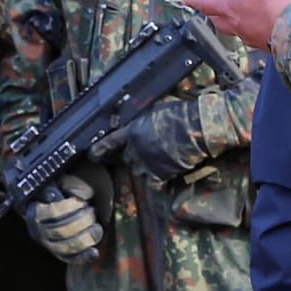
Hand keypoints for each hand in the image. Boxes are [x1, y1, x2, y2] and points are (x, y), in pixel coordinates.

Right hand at [24, 174, 101, 261]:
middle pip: (61, 231)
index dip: (71, 207)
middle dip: (82, 221)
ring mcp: (47, 244)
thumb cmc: (65, 191)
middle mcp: (38, 231)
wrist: (60, 202)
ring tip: (96, 227)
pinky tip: (94, 252)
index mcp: (36, 212)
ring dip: (85, 237)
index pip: (53, 212)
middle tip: (92, 211)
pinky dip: (83, 256)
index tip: (82, 202)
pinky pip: (69, 258)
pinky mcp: (59, 254)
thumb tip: (64, 197)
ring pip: (66, 247)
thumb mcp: (65, 183)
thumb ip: (66, 187)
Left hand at [90, 97, 206, 184]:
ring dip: (147, 165)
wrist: (198, 129)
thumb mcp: (158, 110)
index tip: (92, 154)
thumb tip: (144, 121)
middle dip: (133, 155)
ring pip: (140, 169)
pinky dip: (159, 176)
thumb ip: (146, 119)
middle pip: (128, 157)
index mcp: (133, 131)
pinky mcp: (160, 175)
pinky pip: (154, 180)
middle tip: (147, 150)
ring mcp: (147, 164)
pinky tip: (169, 167)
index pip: (111, 142)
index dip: (100, 149)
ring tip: (161, 156)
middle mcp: (136, 150)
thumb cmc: (182, 114)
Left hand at [181, 0, 290, 50]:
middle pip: (218, 19)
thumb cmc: (279, 2)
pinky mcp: (271, 42)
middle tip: (207, 8)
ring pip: (236, 29)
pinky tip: (263, 24)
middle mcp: (239, 24)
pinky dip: (254, 28)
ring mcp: (255, 35)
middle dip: (211, 12)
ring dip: (231, 22)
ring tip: (235, 16)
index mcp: (230, 6)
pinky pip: (257, 36)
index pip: (204, 1)